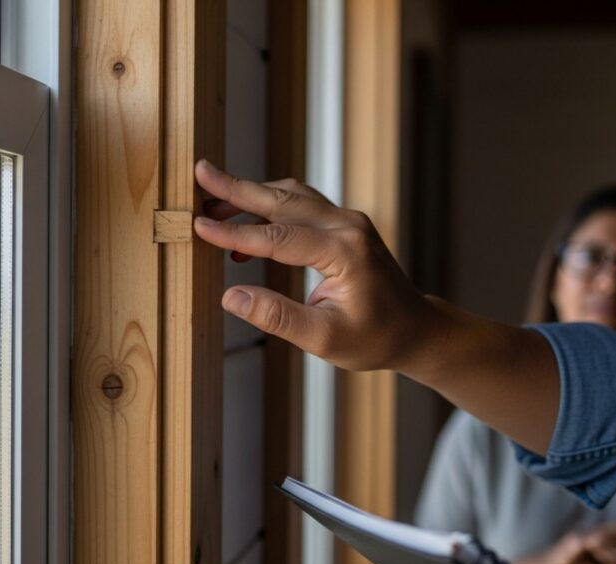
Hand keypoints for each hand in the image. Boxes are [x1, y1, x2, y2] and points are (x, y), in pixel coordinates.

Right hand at [193, 159, 559, 452]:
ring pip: (290, 196)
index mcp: (344, 251)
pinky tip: (245, 226)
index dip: (234, 233)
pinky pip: (300, 205)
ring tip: (213, 200)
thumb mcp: (325, 339)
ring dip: (251, 195)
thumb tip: (232, 297)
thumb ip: (277, 317)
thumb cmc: (376, 338)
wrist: (415, 329)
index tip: (199, 226)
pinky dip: (269, 208)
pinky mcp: (344, 224)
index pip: (277, 238)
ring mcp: (347, 220)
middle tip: (201, 172)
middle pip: (282, 200)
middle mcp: (347, 225)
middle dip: (237, 188)